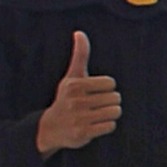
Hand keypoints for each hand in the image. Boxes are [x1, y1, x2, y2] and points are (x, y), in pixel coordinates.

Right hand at [36, 31, 120, 153]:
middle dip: (109, 102)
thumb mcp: (72, 76)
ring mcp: (79, 118)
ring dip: (109, 114)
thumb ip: (80, 55)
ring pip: (115, 112)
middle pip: (116, 98)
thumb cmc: (66, 98)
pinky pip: (110, 126)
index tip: (93, 92)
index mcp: (75, 85)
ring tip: (96, 115)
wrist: (51, 127)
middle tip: (95, 106)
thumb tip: (79, 32)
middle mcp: (75, 101)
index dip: (106, 88)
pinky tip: (95, 125)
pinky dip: (106, 126)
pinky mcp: (83, 133)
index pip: (111, 83)